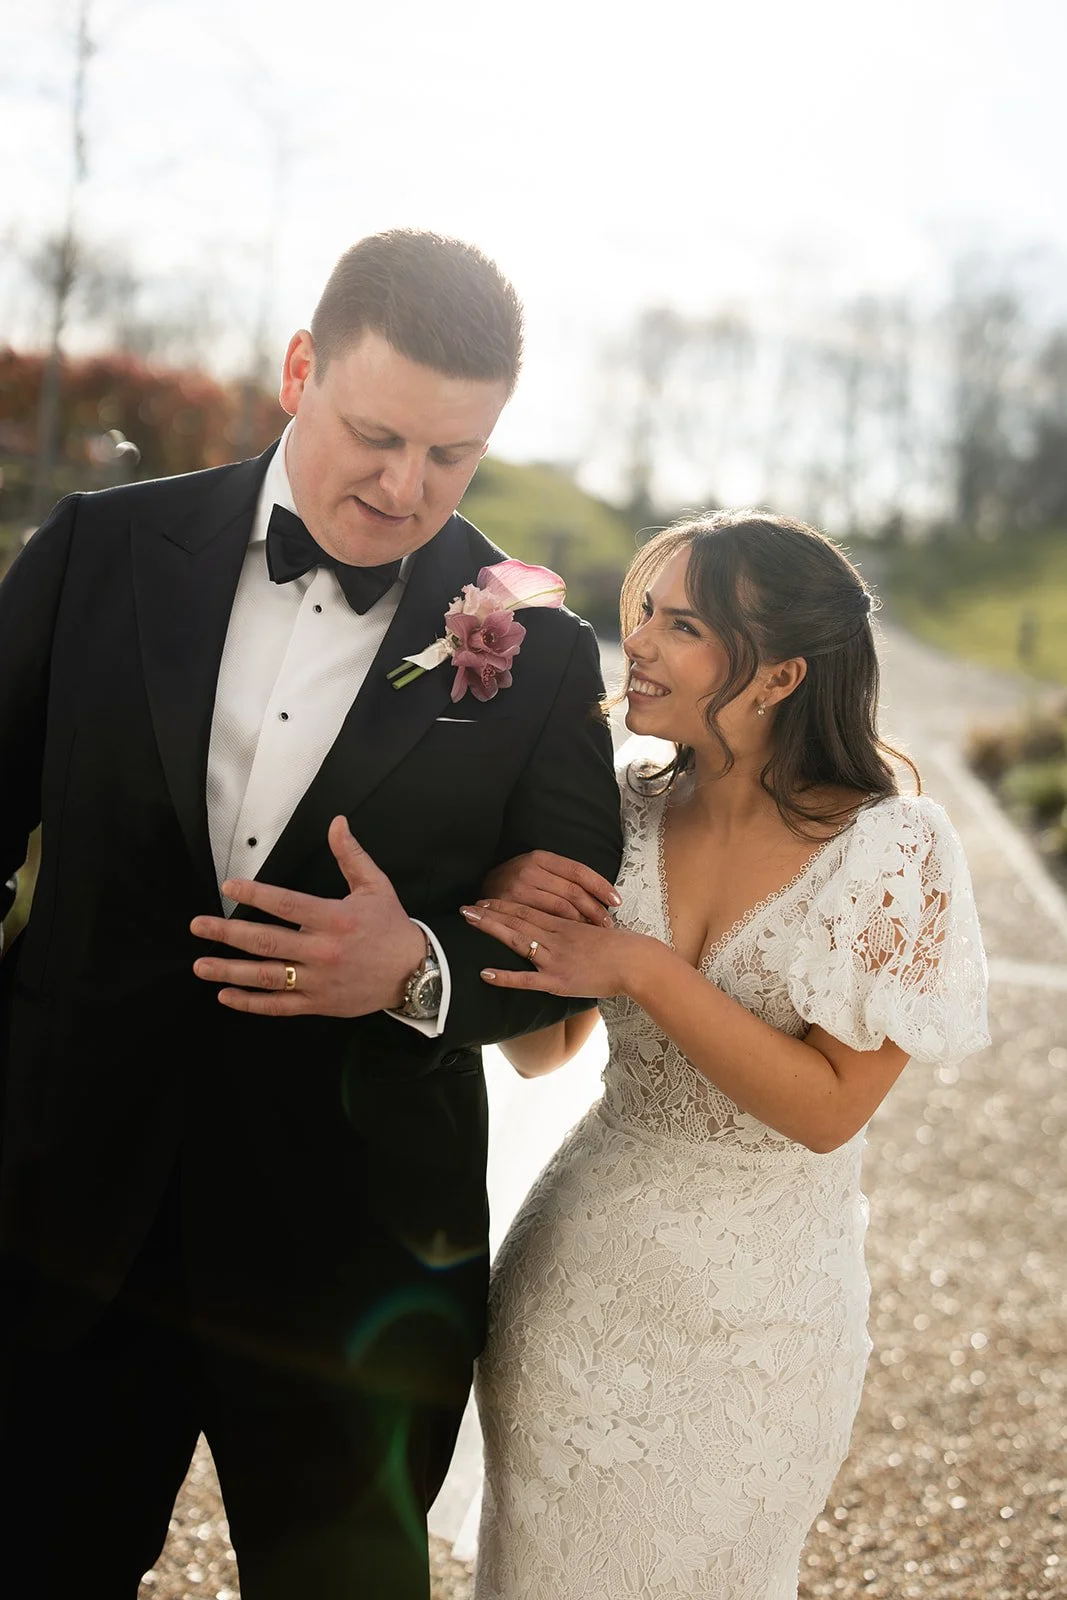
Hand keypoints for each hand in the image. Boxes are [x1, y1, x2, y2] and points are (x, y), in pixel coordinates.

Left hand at [190, 816, 424, 1016]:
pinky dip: (251, 1003)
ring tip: (200, 965)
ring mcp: (318, 981)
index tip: (229, 885)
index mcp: (335, 919)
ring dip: (230, 970)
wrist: (414, 972)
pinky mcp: (319, 1004)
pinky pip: (279, 1006)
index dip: (256, 894)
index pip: (287, 905)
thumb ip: (351, 855)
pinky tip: (226, 996)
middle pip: (267, 941)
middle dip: (228, 932)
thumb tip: (336, 822)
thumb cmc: (391, 926)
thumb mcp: (376, 886)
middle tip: (198, 925)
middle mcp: (323, 951)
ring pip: (267, 977)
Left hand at [461, 897, 648, 998]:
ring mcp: (554, 959)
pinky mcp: (557, 981)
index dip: (503, 905)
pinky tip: (484, 972)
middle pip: (516, 920)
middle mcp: (555, 938)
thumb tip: (567, 931)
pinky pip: (526, 979)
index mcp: (564, 925)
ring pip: (517, 940)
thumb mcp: (595, 933)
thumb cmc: (621, 949)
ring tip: (469, 922)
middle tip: (465, 907)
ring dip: (491, 930)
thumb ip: (576, 932)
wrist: (636, 962)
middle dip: (489, 913)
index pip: (527, 910)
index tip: (484, 900)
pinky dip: (504, 976)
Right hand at [480, 850, 620, 926]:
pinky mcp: (511, 906)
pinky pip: (544, 921)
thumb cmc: (515, 883)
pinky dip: (561, 928)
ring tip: (595, 930)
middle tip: (607, 922)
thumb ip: (560, 877)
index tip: (616, 900)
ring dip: (581, 921)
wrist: (479, 889)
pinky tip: (572, 935)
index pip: (579, 871)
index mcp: (541, 858)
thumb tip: (597, 892)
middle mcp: (530, 870)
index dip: (600, 886)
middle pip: (572, 891)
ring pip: (561, 908)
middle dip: (593, 909)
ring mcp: (519, 889)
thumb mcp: (537, 870)